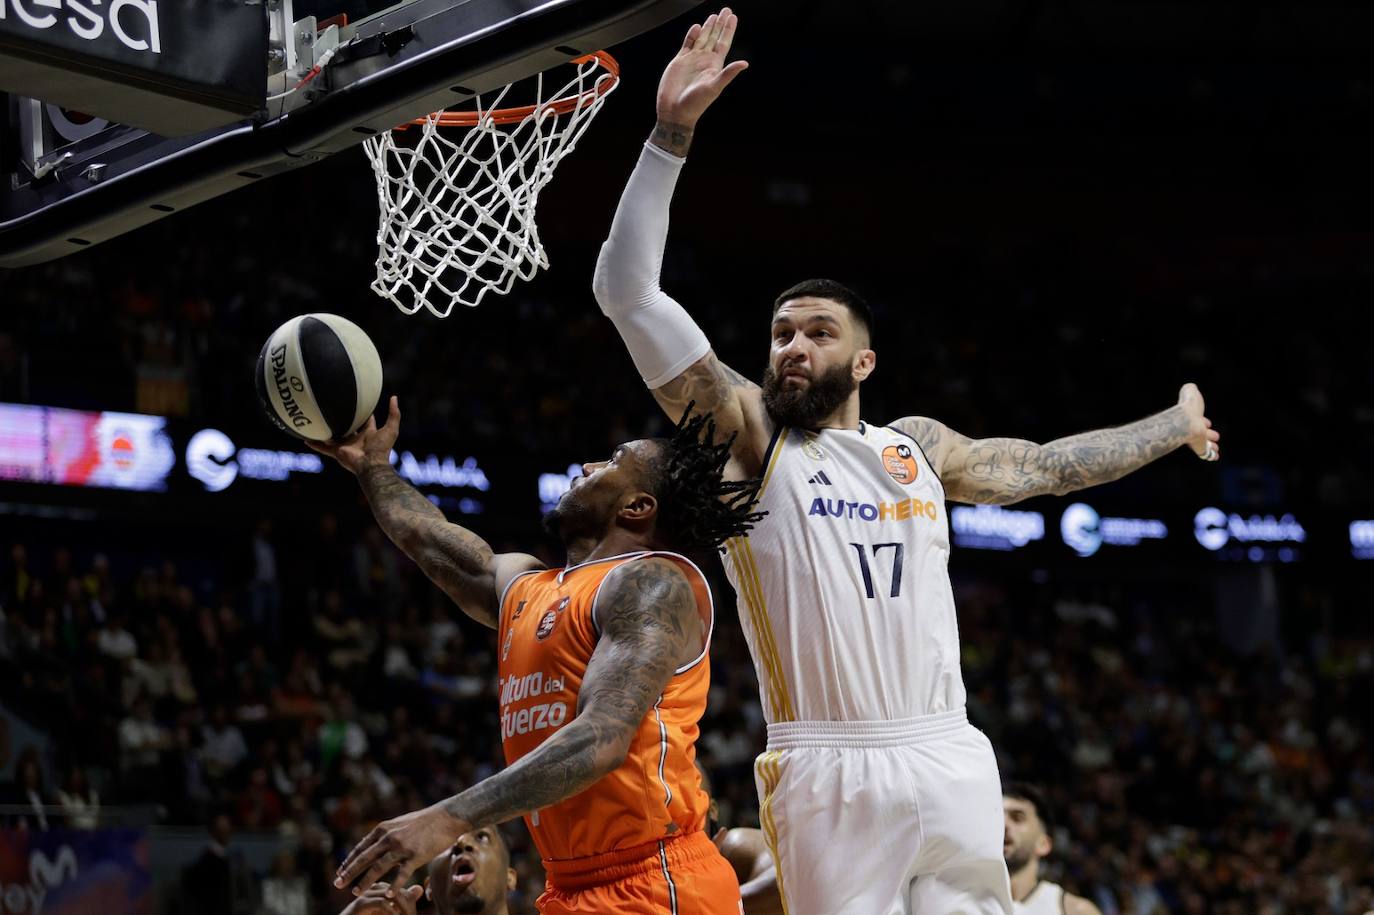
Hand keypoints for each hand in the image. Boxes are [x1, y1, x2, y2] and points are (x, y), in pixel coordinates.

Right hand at [310, 395, 399, 473]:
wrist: (371, 464)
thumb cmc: (382, 448)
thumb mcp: (391, 428)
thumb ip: (394, 413)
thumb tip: (394, 397)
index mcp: (368, 434)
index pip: (366, 421)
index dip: (364, 412)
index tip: (358, 402)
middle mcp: (356, 439)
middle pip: (348, 427)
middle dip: (342, 419)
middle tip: (334, 407)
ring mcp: (346, 446)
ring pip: (333, 436)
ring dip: (326, 430)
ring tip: (316, 420)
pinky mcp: (337, 452)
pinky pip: (323, 447)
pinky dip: (315, 444)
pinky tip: (306, 439)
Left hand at [335, 801, 468, 894]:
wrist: (447, 817)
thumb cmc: (425, 821)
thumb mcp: (400, 823)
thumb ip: (387, 834)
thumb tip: (375, 844)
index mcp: (383, 829)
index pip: (361, 848)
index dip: (349, 861)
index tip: (339, 873)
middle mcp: (389, 837)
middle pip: (364, 858)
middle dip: (349, 873)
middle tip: (337, 885)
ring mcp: (402, 847)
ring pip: (378, 867)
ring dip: (365, 881)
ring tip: (355, 893)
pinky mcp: (416, 855)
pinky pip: (401, 874)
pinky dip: (394, 885)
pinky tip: (387, 895)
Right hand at [339, 883, 423, 914]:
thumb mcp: (388, 912)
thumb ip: (403, 901)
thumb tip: (419, 888)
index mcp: (381, 888)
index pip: (402, 890)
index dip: (410, 903)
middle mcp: (373, 887)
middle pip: (399, 891)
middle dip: (407, 907)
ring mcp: (366, 894)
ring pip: (392, 895)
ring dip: (402, 909)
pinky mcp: (360, 904)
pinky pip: (381, 903)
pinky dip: (391, 912)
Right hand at [656, 7, 747, 126]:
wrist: (675, 111)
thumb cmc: (695, 104)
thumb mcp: (714, 88)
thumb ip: (728, 74)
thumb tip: (744, 63)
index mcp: (714, 65)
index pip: (724, 43)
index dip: (728, 30)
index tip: (732, 17)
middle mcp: (704, 61)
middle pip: (714, 37)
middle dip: (720, 24)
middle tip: (726, 10)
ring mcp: (692, 60)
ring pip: (702, 39)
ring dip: (708, 27)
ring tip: (714, 16)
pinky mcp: (680, 61)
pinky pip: (687, 44)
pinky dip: (692, 35)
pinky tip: (697, 27)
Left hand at [1177, 383, 1220, 460]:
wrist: (1186, 422)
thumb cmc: (1189, 407)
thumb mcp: (1190, 392)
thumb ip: (1189, 390)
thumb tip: (1190, 388)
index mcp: (1190, 416)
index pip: (1197, 419)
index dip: (1203, 421)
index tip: (1207, 423)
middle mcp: (1192, 428)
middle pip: (1202, 433)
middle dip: (1209, 434)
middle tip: (1216, 436)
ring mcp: (1195, 438)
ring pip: (1204, 444)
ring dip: (1211, 446)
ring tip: (1216, 448)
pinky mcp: (1198, 447)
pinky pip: (1206, 453)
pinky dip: (1211, 455)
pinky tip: (1216, 457)